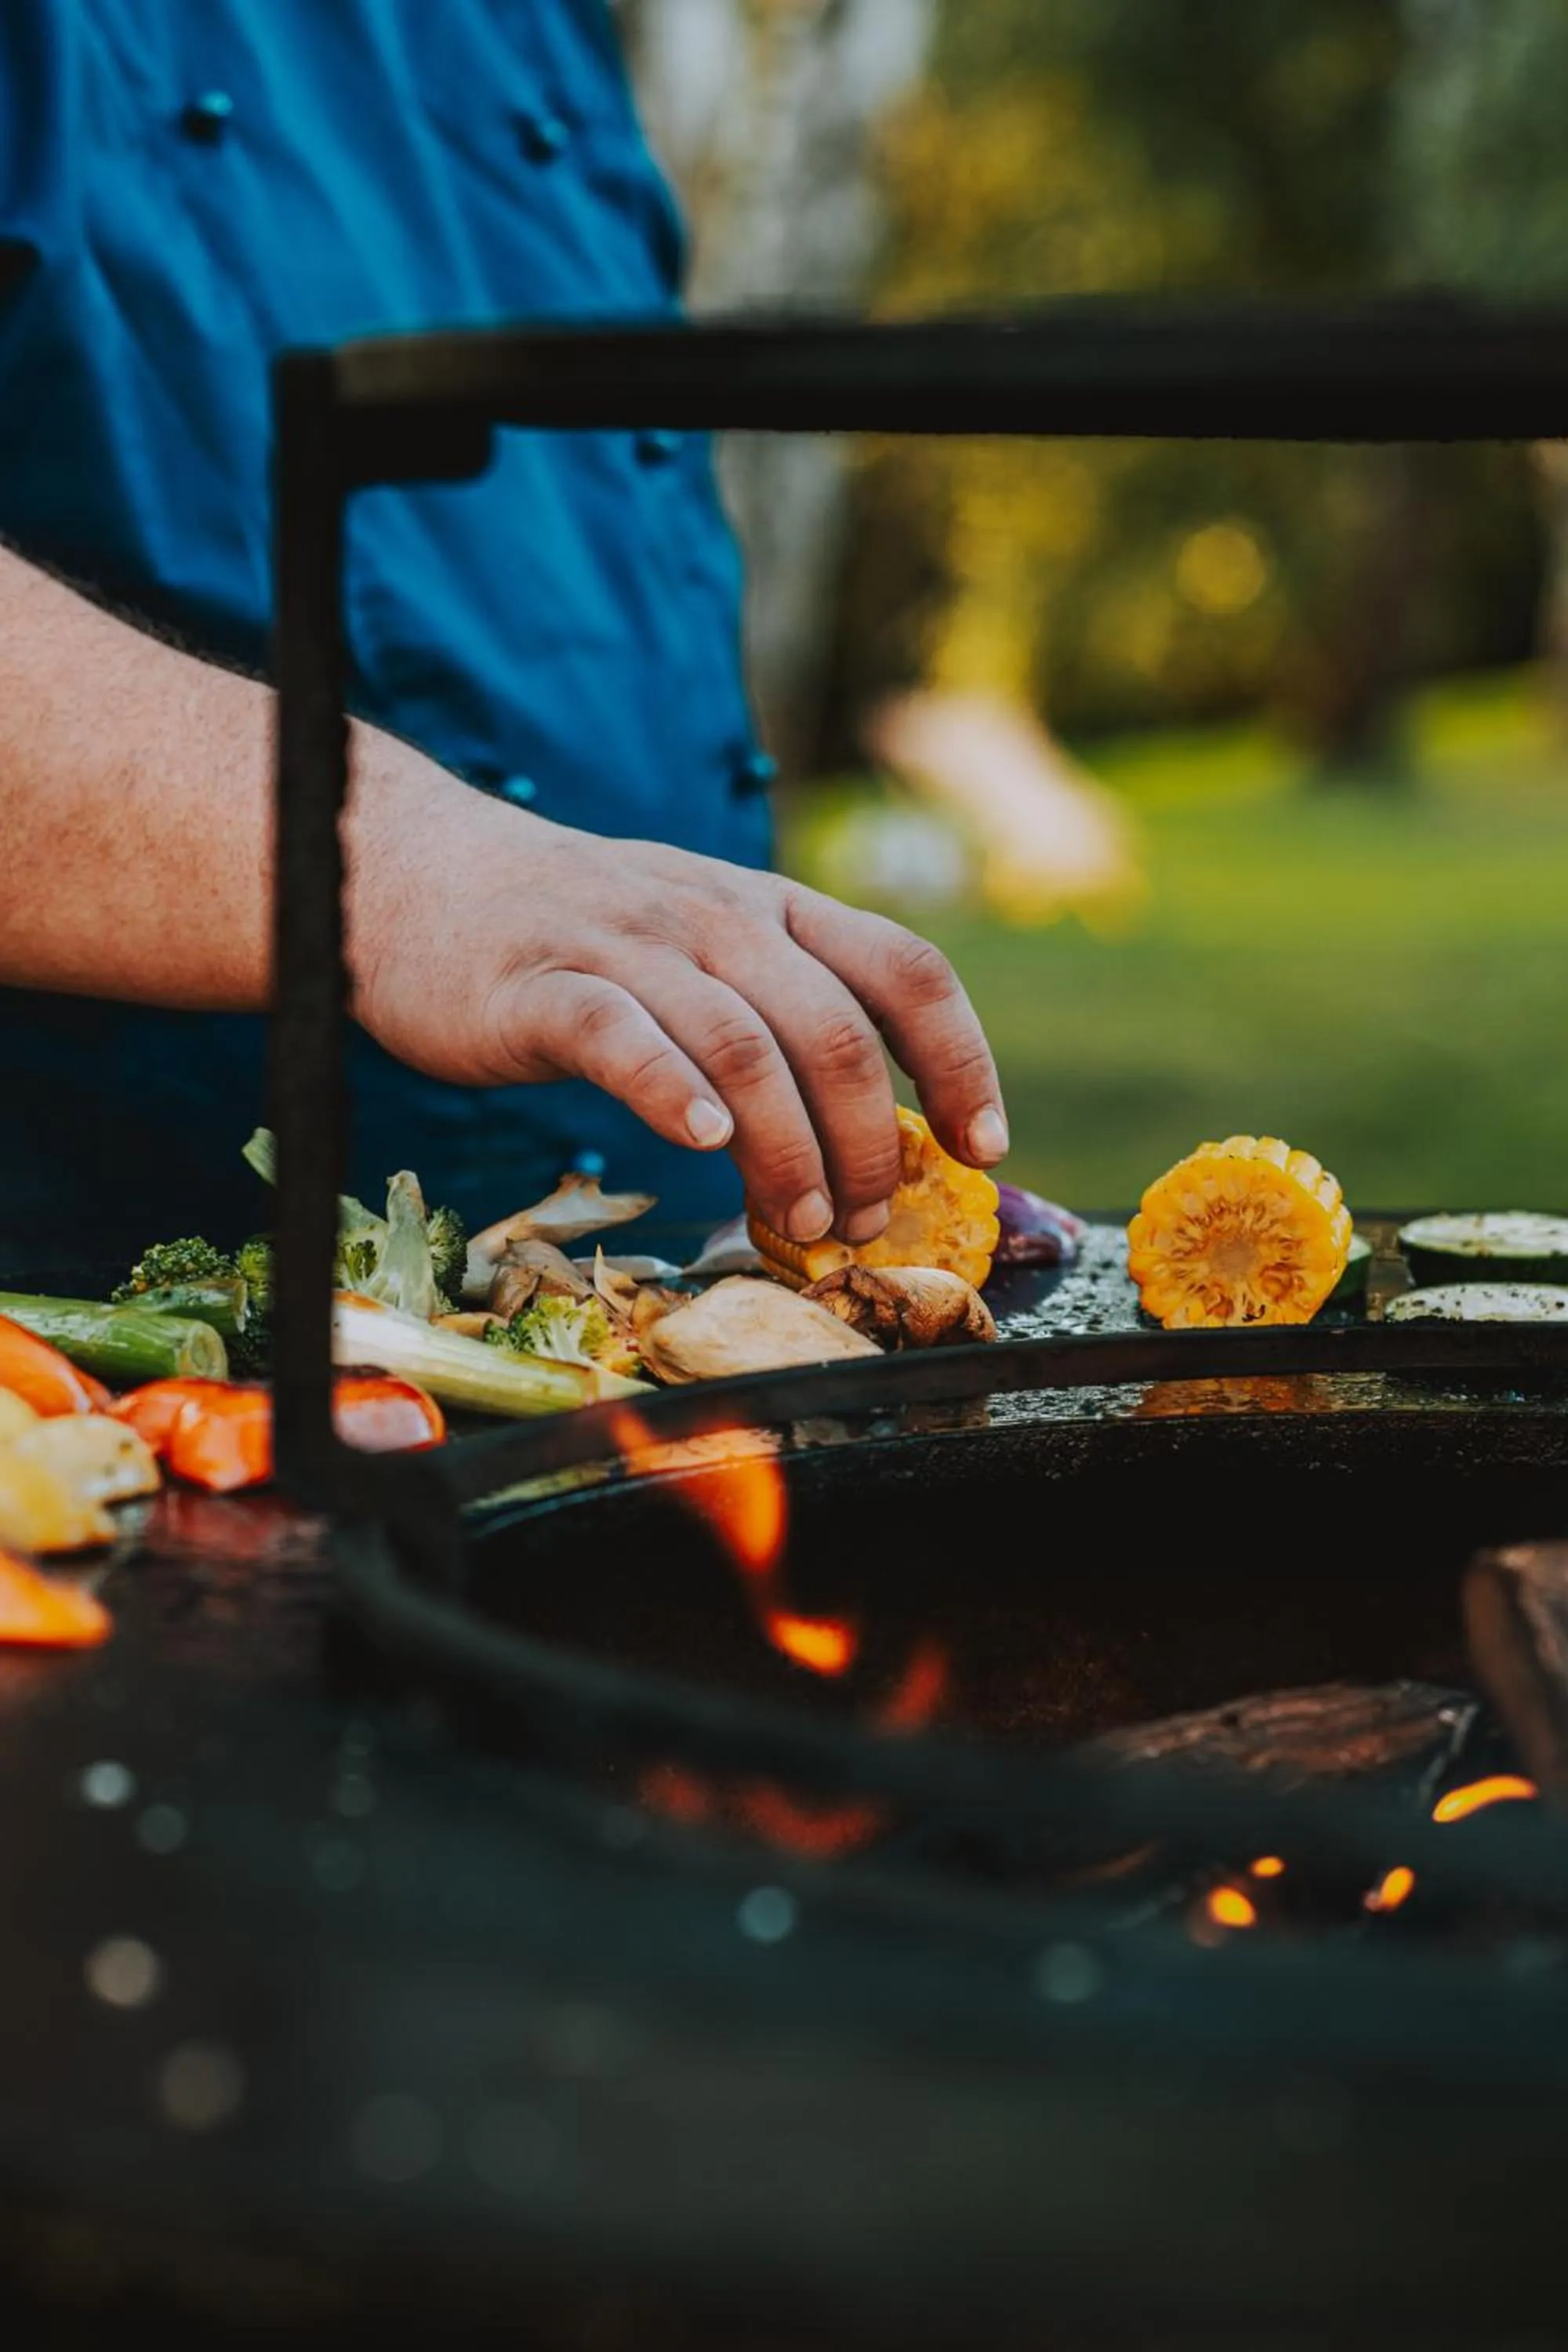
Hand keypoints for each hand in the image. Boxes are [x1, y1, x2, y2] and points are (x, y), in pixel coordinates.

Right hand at [348, 734, 1006, 1244]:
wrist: (413, 877)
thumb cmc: (574, 940)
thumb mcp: (698, 947)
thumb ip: (779, 1014)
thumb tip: (872, 1135)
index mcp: (770, 910)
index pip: (905, 969)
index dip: (962, 1060)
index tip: (983, 1147)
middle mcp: (714, 917)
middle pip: (833, 1027)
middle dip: (870, 1139)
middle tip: (862, 1219)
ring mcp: (626, 947)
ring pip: (742, 1043)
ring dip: (787, 1145)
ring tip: (798, 1219)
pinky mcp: (540, 989)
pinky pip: (622, 1036)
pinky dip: (672, 1091)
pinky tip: (700, 1143)